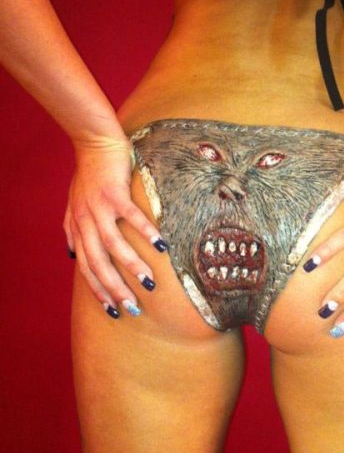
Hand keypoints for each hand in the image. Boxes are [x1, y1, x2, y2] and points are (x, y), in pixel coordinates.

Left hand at [63, 138, 166, 318]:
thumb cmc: (88, 174)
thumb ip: (72, 230)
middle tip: (134, 306)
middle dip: (115, 288)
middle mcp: (86, 222)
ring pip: (113, 245)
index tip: (114, 310)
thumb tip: (72, 254)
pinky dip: (145, 232)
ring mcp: (100, 207)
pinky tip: (161, 246)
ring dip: (131, 266)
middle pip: (98, 263)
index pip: (86, 268)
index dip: (99, 291)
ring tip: (148, 283)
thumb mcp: (74, 205)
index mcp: (78, 228)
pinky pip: (131, 216)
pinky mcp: (115, 192)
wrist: (93, 143)